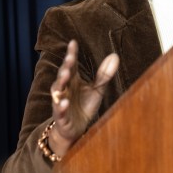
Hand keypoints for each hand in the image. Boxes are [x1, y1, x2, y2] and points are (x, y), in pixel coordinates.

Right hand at [48, 40, 119, 156]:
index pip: (71, 64)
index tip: (73, 42)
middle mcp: (65, 89)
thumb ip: (104, 74)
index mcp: (73, 80)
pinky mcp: (61, 116)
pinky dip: (61, 106)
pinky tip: (65, 101)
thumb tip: (115, 55)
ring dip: (60, 83)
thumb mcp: (97, 89)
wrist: (76, 129)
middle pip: (63, 75)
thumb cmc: (84, 106)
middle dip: (65, 66)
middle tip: (69, 58)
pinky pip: (59, 110)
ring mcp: (61, 102)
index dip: (71, 54)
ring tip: (65, 75)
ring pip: (57, 91)